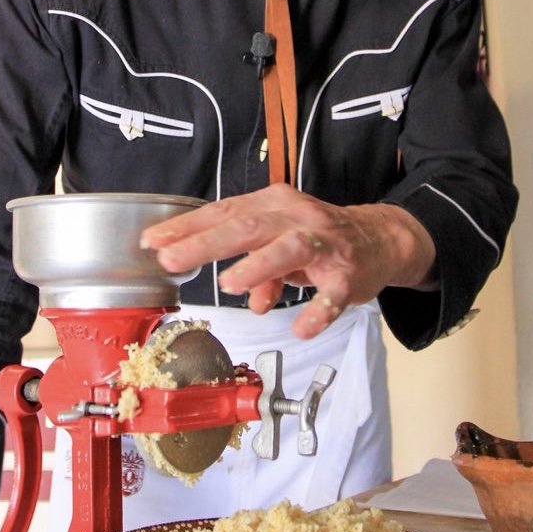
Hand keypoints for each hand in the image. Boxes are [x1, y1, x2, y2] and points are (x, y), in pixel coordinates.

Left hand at [141, 184, 436, 338]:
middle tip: (171, 259)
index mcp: (274, 205)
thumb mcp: (281, 246)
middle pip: (247, 226)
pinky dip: (317, 310)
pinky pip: (331, 295)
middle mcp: (297, 218)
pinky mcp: (347, 274)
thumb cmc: (319, 238)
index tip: (153, 241)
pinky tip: (301, 326)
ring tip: (230, 284)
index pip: (224, 213)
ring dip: (259, 266)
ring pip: (289, 249)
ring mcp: (324, 245)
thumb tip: (246, 300)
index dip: (187, 227)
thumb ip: (255, 269)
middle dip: (206, 243)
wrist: (379, 239)